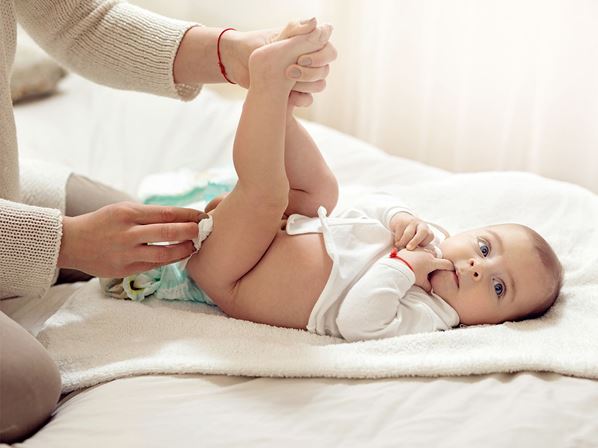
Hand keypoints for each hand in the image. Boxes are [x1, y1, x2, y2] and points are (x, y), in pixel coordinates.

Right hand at [57, 202, 207, 276]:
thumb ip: (149, 215)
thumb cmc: (103, 222)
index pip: (168, 213)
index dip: (189, 215)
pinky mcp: (125, 269)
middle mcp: (129, 232)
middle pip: (170, 232)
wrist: (71, 242)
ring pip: (165, 254)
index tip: (203, 216)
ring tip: (193, 246)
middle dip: (192, 232)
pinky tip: (177, 256)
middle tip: (203, 231)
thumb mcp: (123, 210)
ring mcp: (127, 253)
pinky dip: (168, 261)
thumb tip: (182, 219)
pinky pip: (154, 266)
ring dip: (184, 250)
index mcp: (129, 213)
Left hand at [248, 22, 332, 95]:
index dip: (320, 57)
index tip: (301, 58)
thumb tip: (317, 22)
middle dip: (309, 73)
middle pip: (325, 70)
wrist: (238, 64)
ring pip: (319, 85)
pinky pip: (307, 99)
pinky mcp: (295, 92)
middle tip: (289, 72)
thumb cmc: (257, 47)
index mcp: (309, 45)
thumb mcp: (277, 39)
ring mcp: (303, 78)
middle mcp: (309, 61)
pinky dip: (301, 99)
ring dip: (305, 85)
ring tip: (287, 83)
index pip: (329, 52)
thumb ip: (298, 31)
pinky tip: (289, 96)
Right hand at [390, 212, 434, 249]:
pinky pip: (399, 234)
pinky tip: (398, 241)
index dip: (424, 244)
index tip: (418, 247)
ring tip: (400, 246)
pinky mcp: (401, 222)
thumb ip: (420, 248)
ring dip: (403, 243)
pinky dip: (397, 240)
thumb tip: (418, 259)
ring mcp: (411, 223)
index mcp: (427, 231)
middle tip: (409, 248)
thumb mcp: (419, 241)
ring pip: (408, 234)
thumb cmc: (412, 236)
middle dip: (415, 241)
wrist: (402, 220)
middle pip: (422, 232)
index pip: (429, 237)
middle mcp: (421, 225)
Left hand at [395, 248, 453, 292]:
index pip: (446, 264)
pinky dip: (418, 254)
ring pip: (428, 251)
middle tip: (433, 268)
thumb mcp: (421, 283)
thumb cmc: (410, 275)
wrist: (396, 268)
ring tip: (423, 264)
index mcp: (432, 262)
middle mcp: (427, 253)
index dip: (450, 267)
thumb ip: (428, 286)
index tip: (451, 269)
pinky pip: (418, 249)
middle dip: (437, 261)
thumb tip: (431, 289)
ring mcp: (419, 249)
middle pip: (437, 256)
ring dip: (428, 256)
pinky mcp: (411, 247)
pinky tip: (414, 260)